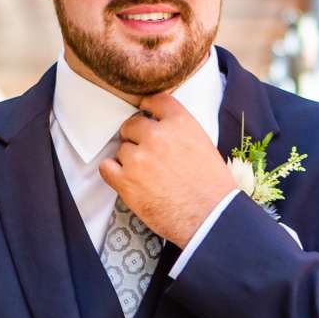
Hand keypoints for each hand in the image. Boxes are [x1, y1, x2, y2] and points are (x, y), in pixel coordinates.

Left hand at [100, 93, 235, 244]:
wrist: (209, 216)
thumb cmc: (212, 186)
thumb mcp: (203, 145)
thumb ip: (181, 130)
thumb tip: (163, 127)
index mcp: (180, 123)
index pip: (155, 100)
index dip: (148, 107)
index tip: (144, 111)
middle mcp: (157, 136)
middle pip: (132, 124)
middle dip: (136, 137)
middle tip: (146, 153)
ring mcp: (138, 158)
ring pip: (122, 149)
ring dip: (129, 159)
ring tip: (145, 175)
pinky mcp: (125, 181)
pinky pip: (106, 167)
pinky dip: (113, 172)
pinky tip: (126, 179)